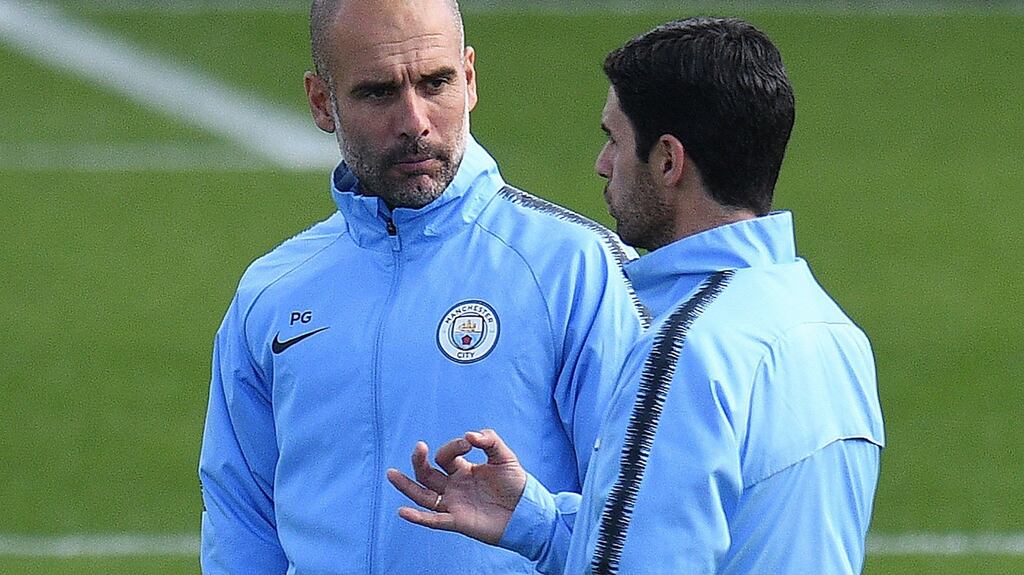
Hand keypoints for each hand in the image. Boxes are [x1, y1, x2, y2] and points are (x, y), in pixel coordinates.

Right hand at [386, 429, 526, 544]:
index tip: (469, 443)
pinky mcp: (458, 521)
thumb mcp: (505, 456)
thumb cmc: (516, 484)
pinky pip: (434, 520)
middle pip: (427, 473)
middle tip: (419, 447)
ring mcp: (454, 504)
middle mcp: (454, 486)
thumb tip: (469, 435)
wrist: (528, 511)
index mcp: (462, 470)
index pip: (445, 456)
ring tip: (390, 473)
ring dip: (406, 486)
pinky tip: (403, 511)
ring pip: (423, 496)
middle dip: (420, 460)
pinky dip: (418, 518)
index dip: (453, 447)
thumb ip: (489, 440)